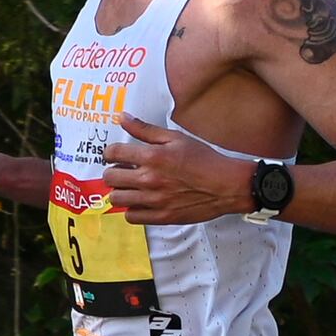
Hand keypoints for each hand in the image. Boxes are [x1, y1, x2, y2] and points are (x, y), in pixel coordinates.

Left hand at [103, 114, 249, 224]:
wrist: (226, 185)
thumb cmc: (205, 160)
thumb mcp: (176, 138)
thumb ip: (146, 129)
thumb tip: (123, 118)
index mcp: (153, 156)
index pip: (114, 153)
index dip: (109, 153)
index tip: (114, 155)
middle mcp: (150, 178)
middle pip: (110, 177)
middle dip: (113, 172)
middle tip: (123, 171)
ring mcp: (154, 200)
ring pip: (117, 199)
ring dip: (121, 191)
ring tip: (131, 187)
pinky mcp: (161, 217)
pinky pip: (131, 216)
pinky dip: (133, 209)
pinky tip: (141, 202)